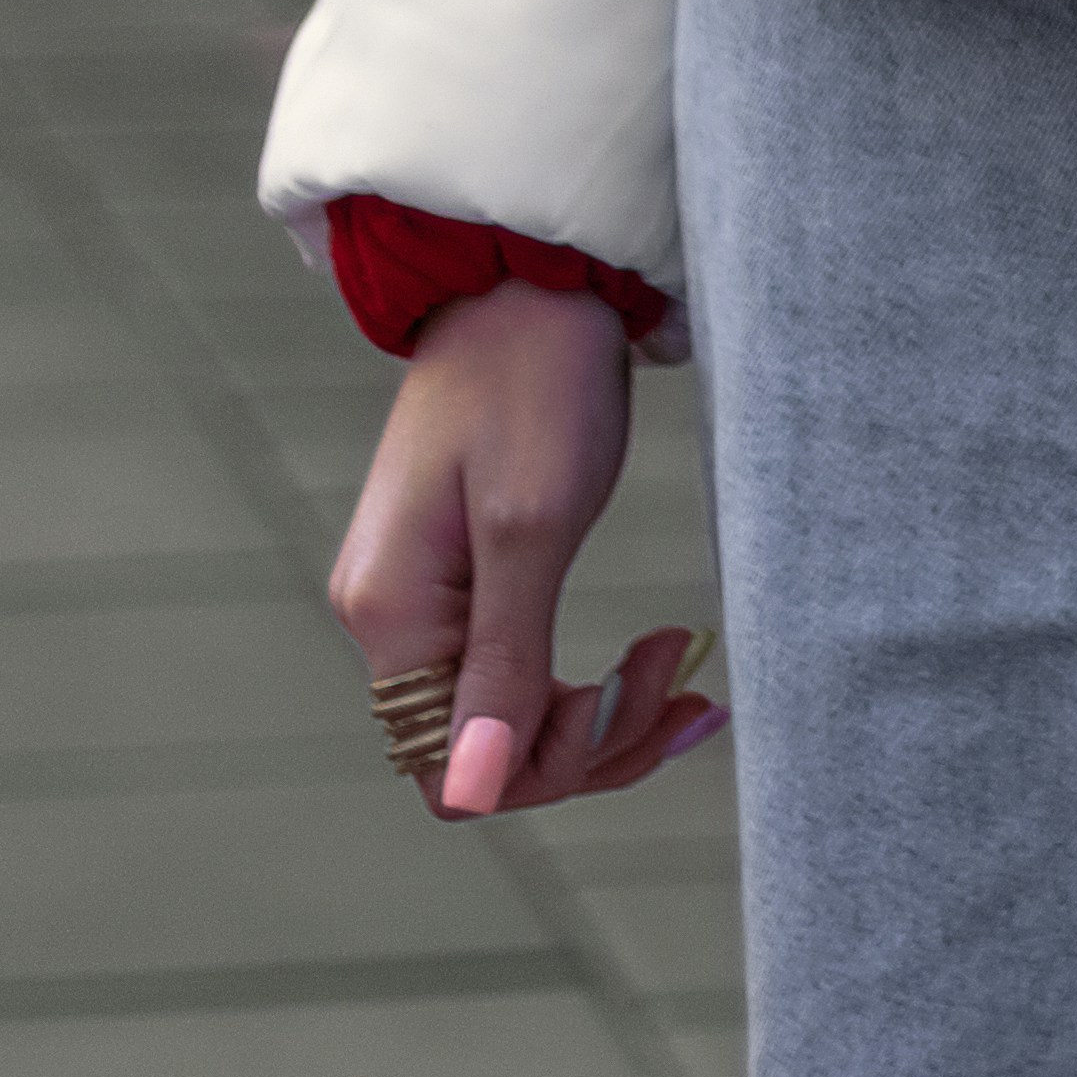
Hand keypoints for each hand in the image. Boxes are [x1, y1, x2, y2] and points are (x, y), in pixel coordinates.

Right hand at [326, 273, 722, 820]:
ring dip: (601, 715)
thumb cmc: (534, 379)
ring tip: (681, 664)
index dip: (545, 767)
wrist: (531, 281)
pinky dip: (589, 679)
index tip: (631, 699)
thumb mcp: (531, 523)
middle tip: (683, 679)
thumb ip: (502, 664)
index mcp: (393, 611)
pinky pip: (519, 666)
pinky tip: (654, 656)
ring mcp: (427, 596)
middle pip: (485, 754)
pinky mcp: (466, 573)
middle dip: (592, 738)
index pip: (450, 771)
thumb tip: (471, 795)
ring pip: (510, 717)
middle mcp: (393, 617)